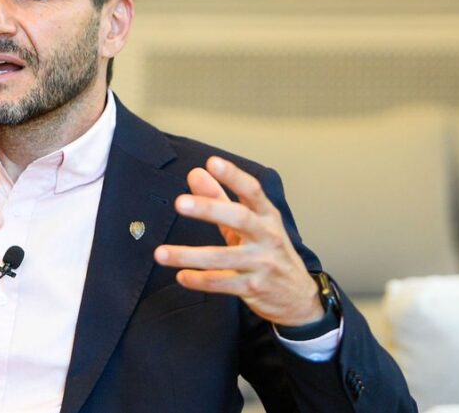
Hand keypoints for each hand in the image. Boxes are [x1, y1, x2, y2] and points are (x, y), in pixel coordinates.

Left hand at [153, 156, 322, 326]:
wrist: (297, 295)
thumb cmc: (267, 251)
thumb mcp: (248, 223)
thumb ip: (219, 198)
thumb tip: (195, 173)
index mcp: (266, 216)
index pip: (252, 191)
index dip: (233, 176)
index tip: (212, 162)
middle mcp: (267, 236)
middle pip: (239, 218)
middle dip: (209, 209)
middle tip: (180, 203)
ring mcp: (262, 263)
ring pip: (223, 257)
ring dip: (189, 254)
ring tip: (161, 253)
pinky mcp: (254, 287)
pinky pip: (223, 283)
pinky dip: (200, 280)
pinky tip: (181, 276)